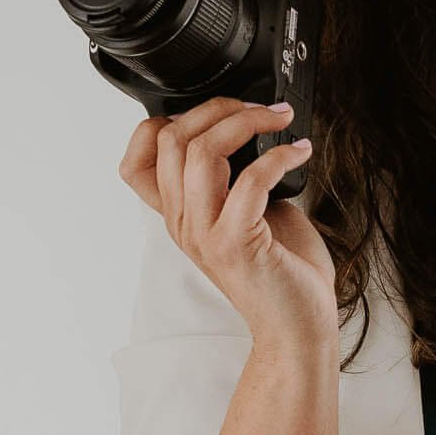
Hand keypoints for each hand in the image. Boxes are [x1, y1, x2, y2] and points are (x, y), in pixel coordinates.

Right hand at [117, 95, 335, 346]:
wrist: (297, 326)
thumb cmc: (281, 269)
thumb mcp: (246, 213)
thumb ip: (233, 177)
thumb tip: (250, 129)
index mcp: (179, 216)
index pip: (135, 161)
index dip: (162, 123)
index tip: (212, 114)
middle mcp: (183, 223)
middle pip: (169, 139)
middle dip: (218, 108)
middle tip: (259, 108)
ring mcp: (205, 234)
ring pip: (200, 151)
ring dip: (247, 121)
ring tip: (280, 120)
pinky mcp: (236, 243)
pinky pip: (251, 179)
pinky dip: (280, 156)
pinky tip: (300, 153)